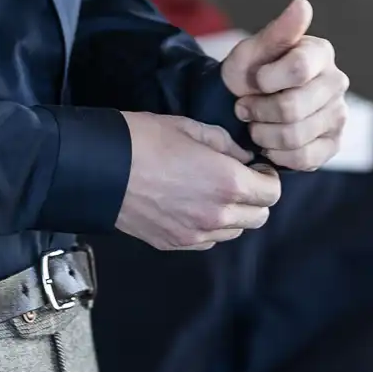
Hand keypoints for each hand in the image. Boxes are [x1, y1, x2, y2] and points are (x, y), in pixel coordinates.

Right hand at [115, 112, 281, 251]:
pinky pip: (208, 240)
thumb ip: (225, 143)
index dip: (268, 178)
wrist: (100, 168)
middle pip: (259, 217)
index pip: (272, 193)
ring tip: (213, 192)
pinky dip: (210, 226)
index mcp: (227, 182)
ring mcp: (195, 234)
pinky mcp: (174, 243)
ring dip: (233, 214)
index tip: (256, 168)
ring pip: (234, 232)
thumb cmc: (145, 140)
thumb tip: (242, 157)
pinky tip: (194, 205)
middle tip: (239, 179)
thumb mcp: (190, 127)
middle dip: (256, 198)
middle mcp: (216, 215)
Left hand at [220, 0, 347, 170]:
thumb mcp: (252, 51)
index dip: (267, 80)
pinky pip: (304, 158)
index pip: (297, 68)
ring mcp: (339, 115)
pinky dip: (278, 154)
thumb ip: (277, 31)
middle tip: (245, 108)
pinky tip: (270, 143)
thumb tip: (302, 5)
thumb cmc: (248, 74)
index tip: (255, 80)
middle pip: (293, 108)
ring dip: (263, 134)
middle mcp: (336, 82)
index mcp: (320, 52)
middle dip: (259, 111)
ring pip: (296, 136)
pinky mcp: (334, 144)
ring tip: (255, 124)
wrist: (242, 107)